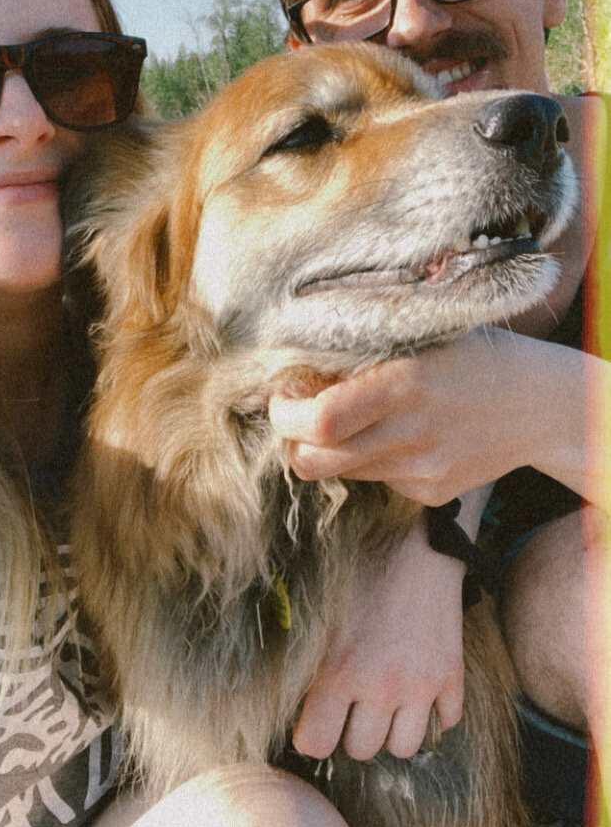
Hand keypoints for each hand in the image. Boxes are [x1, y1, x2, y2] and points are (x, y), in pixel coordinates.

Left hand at [269, 326, 541, 504]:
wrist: (541, 405)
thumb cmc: (473, 355)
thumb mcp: (423, 332)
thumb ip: (364, 346)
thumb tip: (297, 360)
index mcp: (405, 384)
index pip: (320, 421)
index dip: (286, 414)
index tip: (284, 395)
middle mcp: (411, 434)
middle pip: (314, 461)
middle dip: (292, 440)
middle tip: (297, 414)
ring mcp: (422, 472)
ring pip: (342, 472)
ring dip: (332, 447)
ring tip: (354, 417)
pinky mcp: (432, 495)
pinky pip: (377, 480)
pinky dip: (372, 458)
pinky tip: (401, 433)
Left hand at [293, 517, 464, 759]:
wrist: (418, 539)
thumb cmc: (359, 566)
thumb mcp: (319, 610)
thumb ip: (306, 656)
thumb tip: (278, 687)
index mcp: (337, 671)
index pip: (315, 744)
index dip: (312, 734)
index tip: (315, 719)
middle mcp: (380, 686)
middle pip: (361, 751)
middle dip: (352, 732)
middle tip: (351, 705)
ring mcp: (420, 685)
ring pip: (404, 747)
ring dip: (392, 729)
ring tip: (384, 703)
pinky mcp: (452, 676)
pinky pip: (446, 723)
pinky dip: (433, 713)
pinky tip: (418, 689)